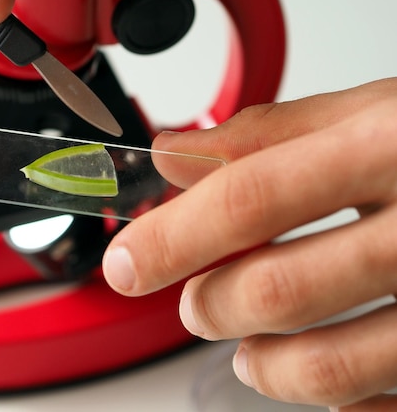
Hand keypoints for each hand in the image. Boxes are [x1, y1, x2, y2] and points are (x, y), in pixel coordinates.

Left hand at [102, 78, 396, 409]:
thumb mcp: (375, 112)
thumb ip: (269, 134)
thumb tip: (173, 154)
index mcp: (394, 146)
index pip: (250, 197)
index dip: (172, 236)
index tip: (127, 261)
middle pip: (277, 290)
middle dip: (210, 304)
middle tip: (196, 301)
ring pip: (327, 366)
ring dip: (261, 364)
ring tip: (246, 346)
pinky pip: (382, 403)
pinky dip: (331, 395)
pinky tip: (322, 365)